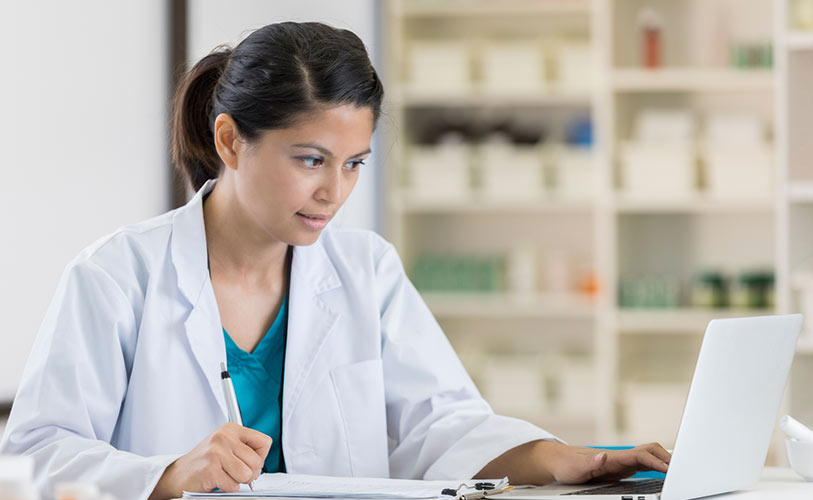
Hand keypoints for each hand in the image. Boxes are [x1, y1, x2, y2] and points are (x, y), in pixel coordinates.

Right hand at [149, 423, 271, 499]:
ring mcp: (216, 452)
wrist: (178, 474)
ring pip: (247, 475)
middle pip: (257, 461)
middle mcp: (224, 436)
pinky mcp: (210, 468)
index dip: (260, 457)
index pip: (265, 442)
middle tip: (234, 473)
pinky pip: (233, 486)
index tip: (248, 462)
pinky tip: (216, 480)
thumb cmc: (205, 462)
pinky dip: (227, 488)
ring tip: (225, 476)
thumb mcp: (226, 447)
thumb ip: (246, 451)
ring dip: (237, 481)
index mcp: (231, 429)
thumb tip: (261, 466)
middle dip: (249, 473)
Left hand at [542, 442, 670, 483]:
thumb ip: (590, 463)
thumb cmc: (566, 465)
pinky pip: (645, 464)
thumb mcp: (575, 468)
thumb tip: (603, 456)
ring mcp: (622, 461)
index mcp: (612, 457)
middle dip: (667, 458)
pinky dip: (658, 466)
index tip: (670, 469)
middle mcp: (620, 457)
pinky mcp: (621, 467)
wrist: (559, 462)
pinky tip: (665, 473)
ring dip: (664, 460)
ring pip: (649, 455)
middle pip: (650, 451)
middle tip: (683, 470)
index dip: (657, 461)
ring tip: (679, 470)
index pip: (641, 455)